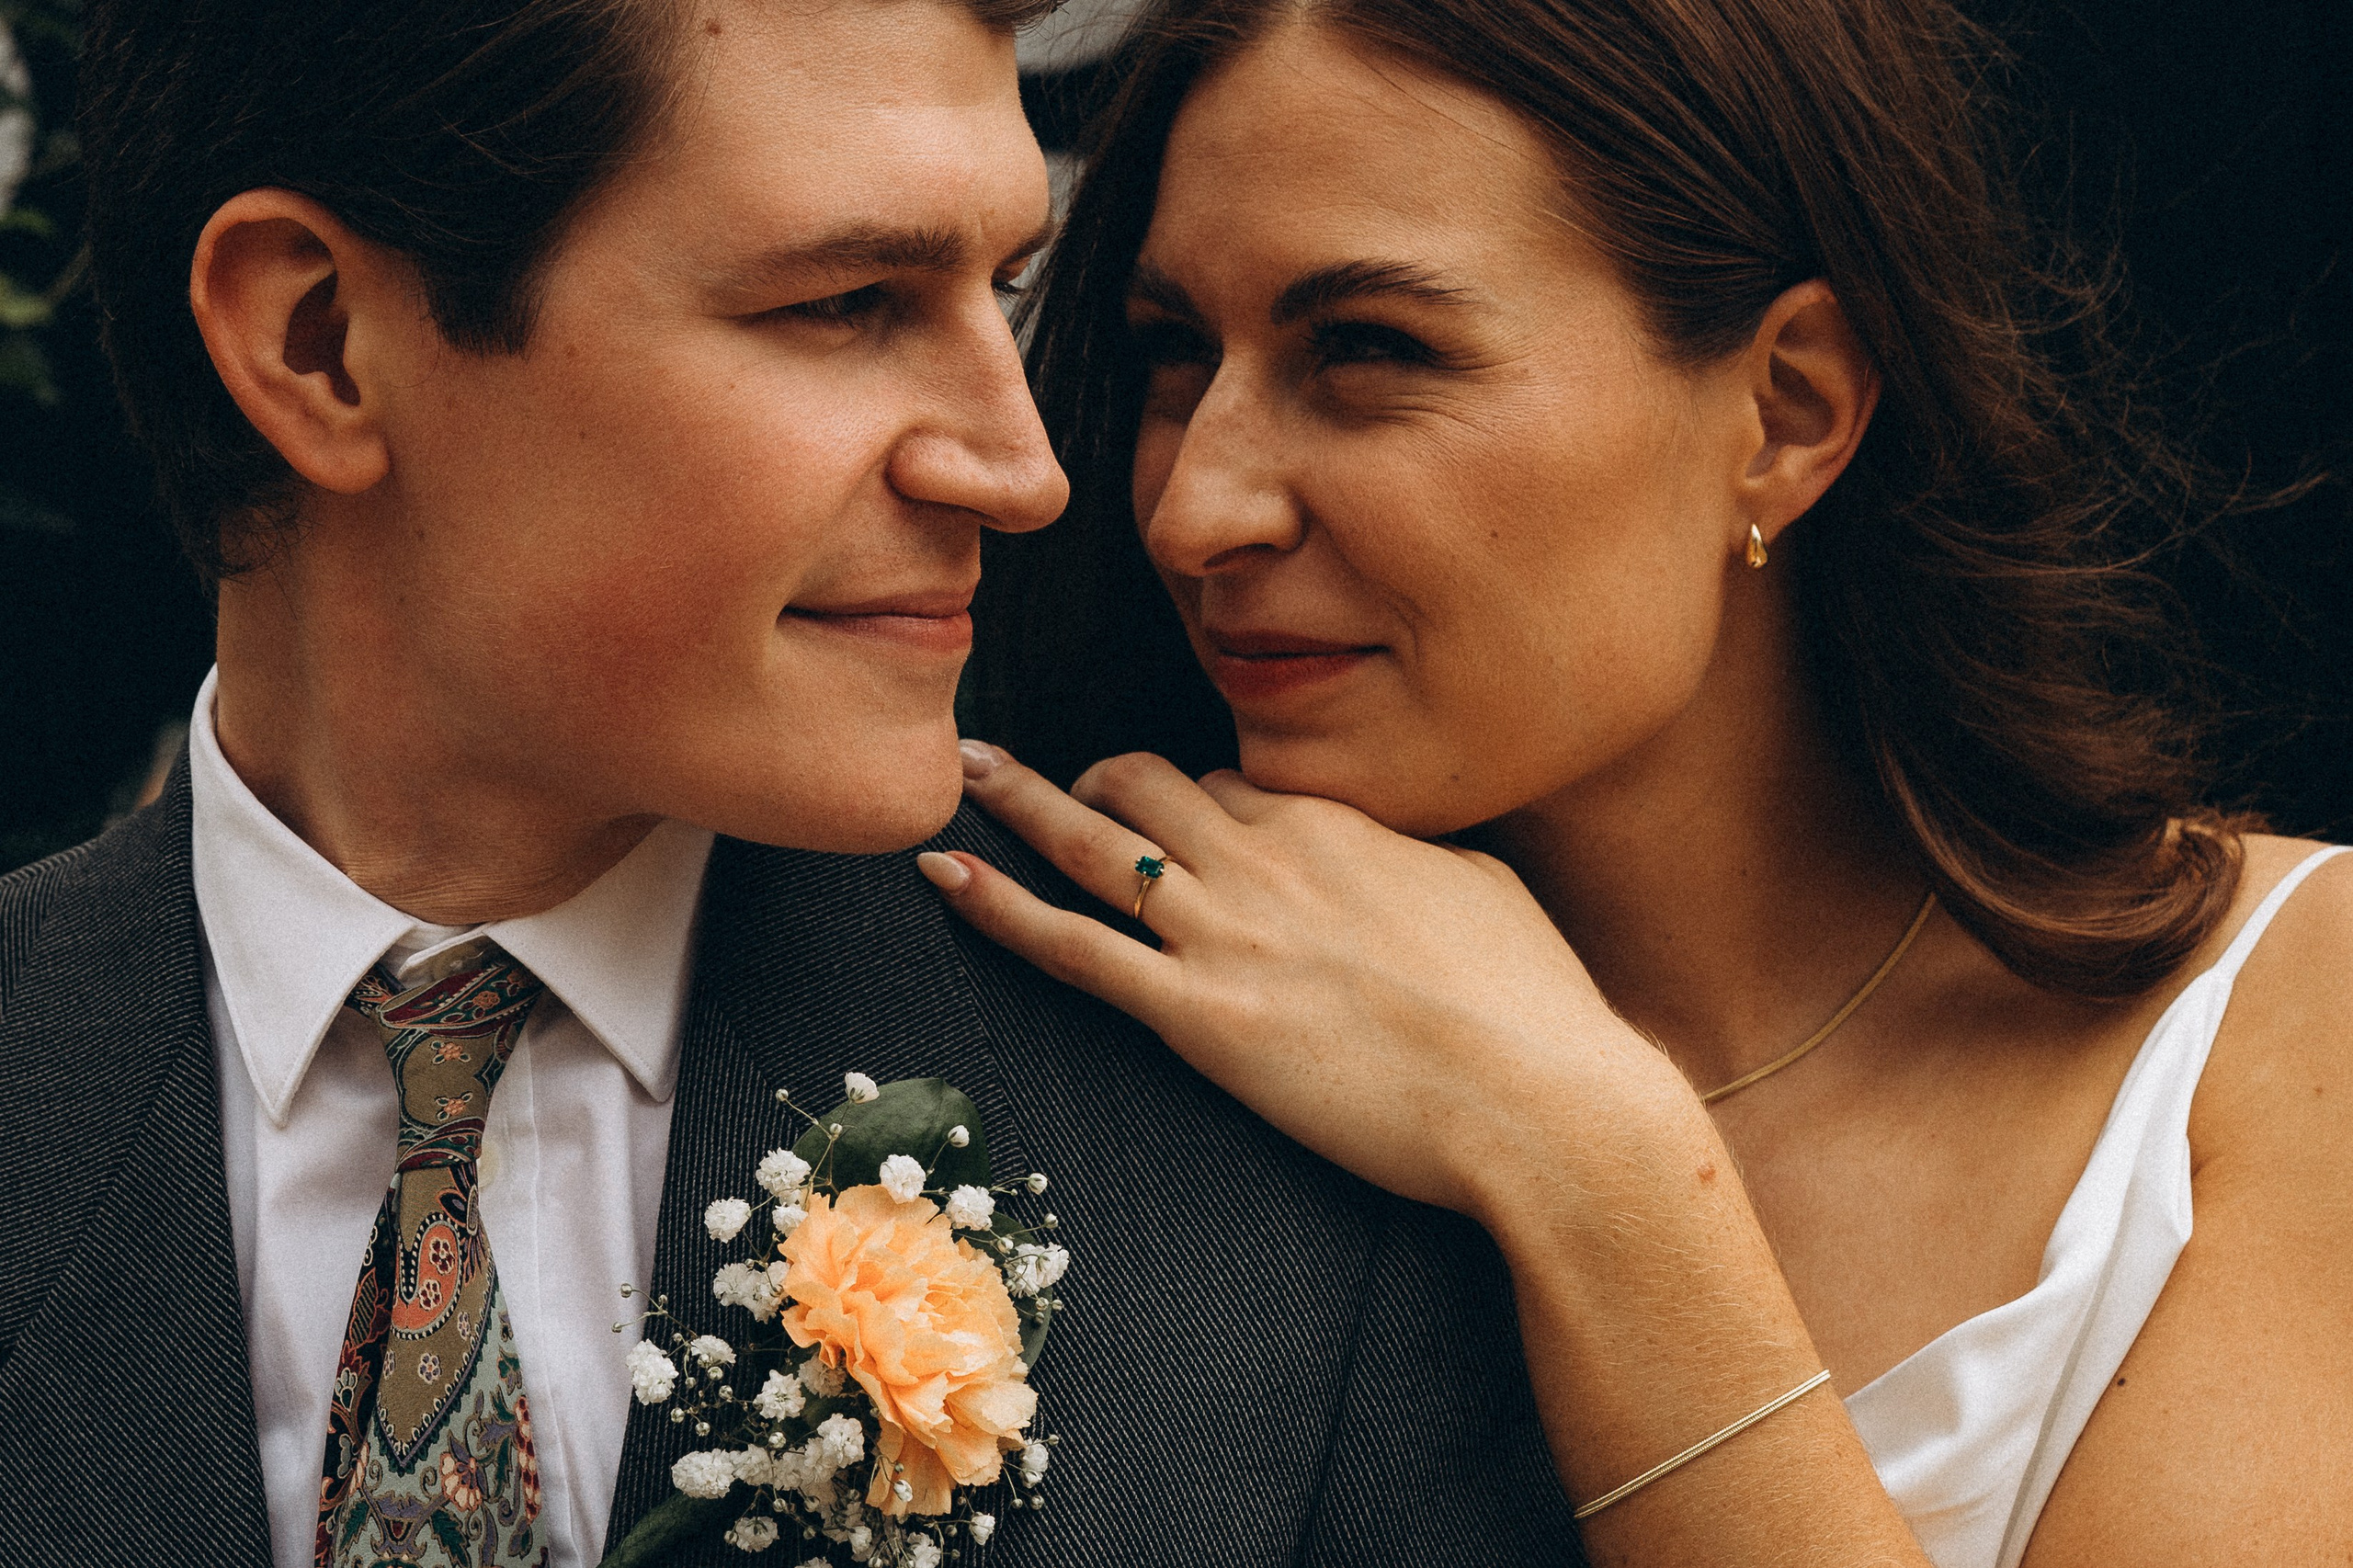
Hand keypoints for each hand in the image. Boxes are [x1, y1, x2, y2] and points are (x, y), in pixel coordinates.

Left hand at [917, 744, 1674, 1218]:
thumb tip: (1402, 858)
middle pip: (1147, 784)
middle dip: (1092, 777)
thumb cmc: (1534, 1008)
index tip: (1179, 828)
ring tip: (966, 772)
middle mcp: (1269, 858)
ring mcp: (1227, 934)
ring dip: (1018, 801)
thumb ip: (1420, 860)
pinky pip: (1076, 947)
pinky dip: (1001, 907)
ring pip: (1094, 842)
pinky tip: (945, 876)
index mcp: (1337, 823)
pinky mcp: (1201, 1017)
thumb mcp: (1484, 891)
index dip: (1194, 804)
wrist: (1543, 1099)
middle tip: (1044, 780)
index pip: (1230, 784)